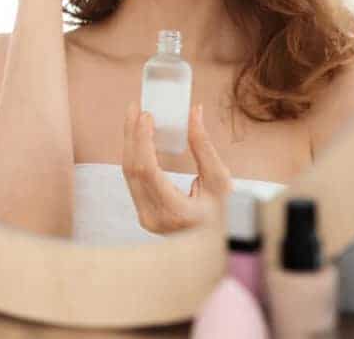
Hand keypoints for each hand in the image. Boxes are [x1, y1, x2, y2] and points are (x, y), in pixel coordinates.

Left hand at [121, 104, 232, 233]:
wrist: (216, 245)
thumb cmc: (224, 215)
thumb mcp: (219, 180)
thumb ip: (203, 146)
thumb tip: (193, 112)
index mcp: (175, 211)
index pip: (147, 170)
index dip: (142, 140)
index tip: (145, 115)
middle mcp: (154, 218)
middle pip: (133, 170)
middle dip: (132, 135)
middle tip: (135, 108)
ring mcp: (145, 218)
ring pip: (129, 175)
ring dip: (130, 144)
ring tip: (134, 118)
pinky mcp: (143, 214)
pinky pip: (134, 181)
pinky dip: (135, 156)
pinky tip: (138, 139)